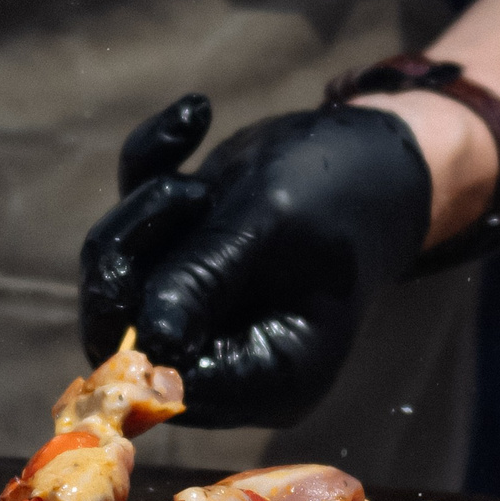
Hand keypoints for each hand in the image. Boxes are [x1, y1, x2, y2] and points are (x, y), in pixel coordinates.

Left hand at [79, 95, 432, 427]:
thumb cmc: (344, 188)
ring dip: (144, 206)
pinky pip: (132, 228)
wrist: (382, 151)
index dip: (134, 333)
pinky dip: (149, 166)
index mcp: (267, 376)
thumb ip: (202, 278)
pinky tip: (194, 117)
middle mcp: (228, 355)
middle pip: (127, 330)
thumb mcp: (270, 223)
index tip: (139, 265)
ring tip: (200, 147)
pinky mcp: (184, 262)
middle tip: (181, 189)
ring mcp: (204, 312)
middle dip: (132, 252)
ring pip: (117, 275)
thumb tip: (140, 343)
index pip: (168, 384)